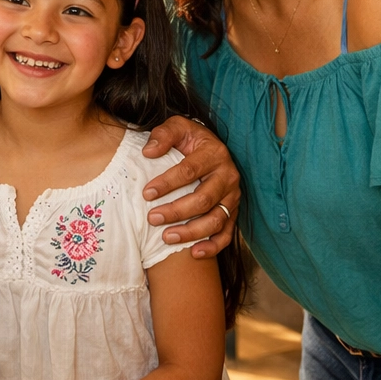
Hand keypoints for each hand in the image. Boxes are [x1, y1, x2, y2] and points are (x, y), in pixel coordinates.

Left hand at [142, 116, 239, 257]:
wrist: (211, 147)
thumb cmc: (190, 139)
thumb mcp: (178, 127)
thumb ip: (163, 134)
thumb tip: (148, 152)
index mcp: (214, 153)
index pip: (189, 171)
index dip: (167, 183)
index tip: (146, 194)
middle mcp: (228, 176)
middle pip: (203, 199)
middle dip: (176, 211)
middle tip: (153, 218)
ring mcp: (233, 196)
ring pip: (216, 220)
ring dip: (191, 232)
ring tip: (166, 237)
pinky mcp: (233, 211)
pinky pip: (227, 233)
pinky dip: (213, 246)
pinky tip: (195, 253)